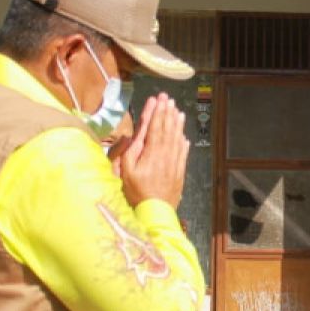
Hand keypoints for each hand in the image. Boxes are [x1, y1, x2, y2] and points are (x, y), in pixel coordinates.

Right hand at [120, 93, 188, 207]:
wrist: (155, 212)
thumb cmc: (136, 192)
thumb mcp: (126, 171)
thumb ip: (130, 151)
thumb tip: (136, 135)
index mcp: (151, 152)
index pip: (154, 127)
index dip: (156, 112)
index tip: (158, 99)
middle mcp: (165, 154)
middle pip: (167, 129)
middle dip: (167, 112)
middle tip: (168, 98)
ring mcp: (174, 163)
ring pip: (176, 138)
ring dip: (177, 124)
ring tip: (177, 111)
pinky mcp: (179, 171)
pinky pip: (183, 153)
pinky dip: (183, 142)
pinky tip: (183, 136)